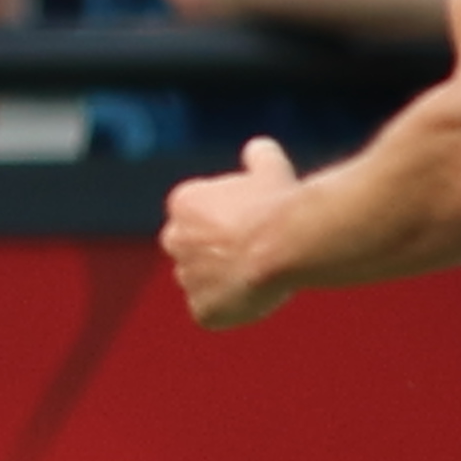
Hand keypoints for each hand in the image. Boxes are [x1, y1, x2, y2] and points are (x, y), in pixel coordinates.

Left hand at [163, 138, 302, 325]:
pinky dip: (231, 308)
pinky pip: (212, 312)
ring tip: (259, 273)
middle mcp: (175, 239)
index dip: (230, 220)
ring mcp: (187, 277)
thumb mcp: (271, 169)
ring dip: (223, 280)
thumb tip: (259, 148)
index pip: (199, 214)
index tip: (254, 221)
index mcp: (184, 203)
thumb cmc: (278, 205)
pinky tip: (254, 296)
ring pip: (202, 281)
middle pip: (194, 248)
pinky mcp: (202, 309)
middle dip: (217, 250)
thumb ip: (260, 158)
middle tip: (254, 250)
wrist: (285, 244)